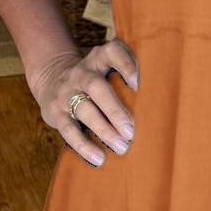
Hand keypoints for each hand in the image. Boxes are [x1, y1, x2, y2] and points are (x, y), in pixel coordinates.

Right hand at [33, 38, 138, 165]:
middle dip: (115, 110)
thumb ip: (125, 78)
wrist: (50, 80)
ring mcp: (67, 93)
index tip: (138, 83)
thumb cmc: (92, 82)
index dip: (125, 64)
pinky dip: (84, 146)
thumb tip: (159, 105)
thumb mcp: (104, 69)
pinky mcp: (56, 113)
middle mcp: (81, 74)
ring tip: (122, 147)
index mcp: (98, 60)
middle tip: (132, 131)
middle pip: (97, 87)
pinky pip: (69, 130)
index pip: (111, 52)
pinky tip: (99, 158)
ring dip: (104, 130)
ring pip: (85, 110)